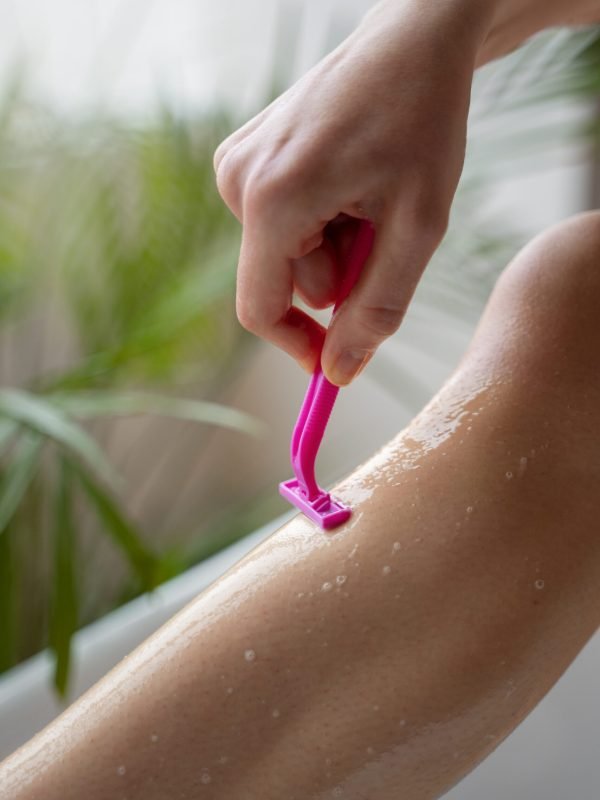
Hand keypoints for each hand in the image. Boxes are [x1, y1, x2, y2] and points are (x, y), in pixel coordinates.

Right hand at [214, 0, 492, 384]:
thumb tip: (338, 373)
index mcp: (273, 199)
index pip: (261, 309)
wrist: (413, 41)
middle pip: (283, 282)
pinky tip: (350, 181)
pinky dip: (321, 221)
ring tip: (371, 195)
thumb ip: (377, 309)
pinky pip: (281, 222)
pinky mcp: (246, 156)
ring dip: (334, 245)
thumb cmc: (423, 120)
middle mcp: (239, 181)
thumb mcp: (417, 227)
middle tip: (386, 228)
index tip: (336, 361)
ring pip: (286, 254)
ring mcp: (238, 164)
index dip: (299, 345)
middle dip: (339, 276)